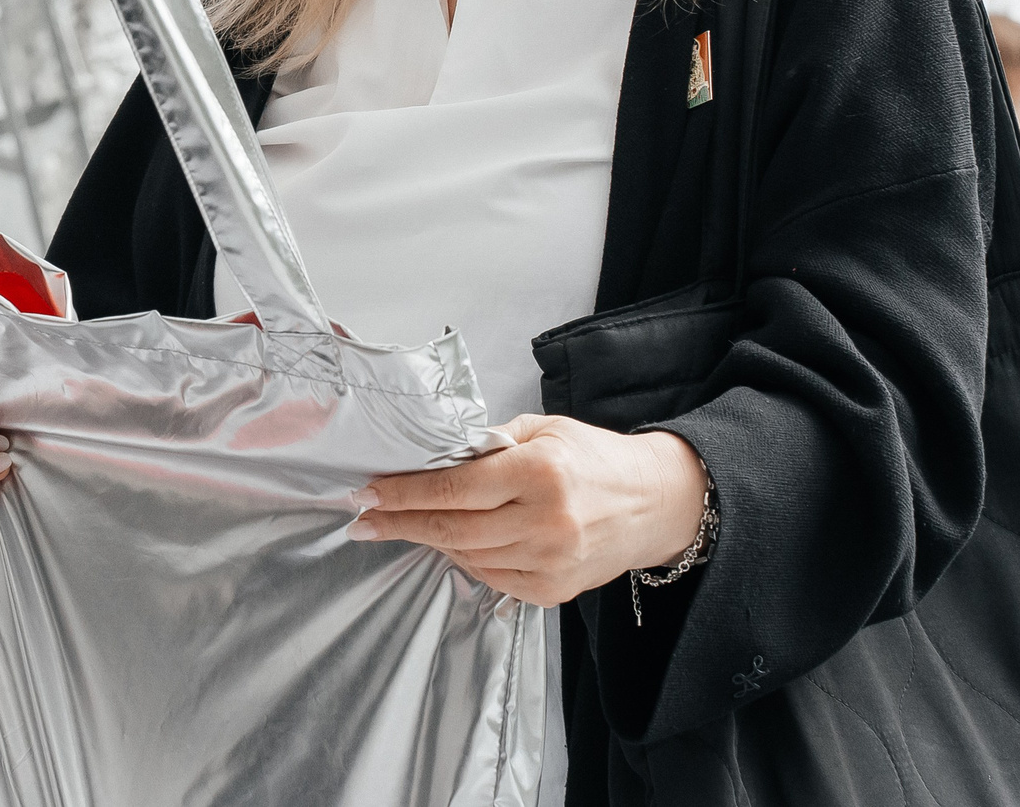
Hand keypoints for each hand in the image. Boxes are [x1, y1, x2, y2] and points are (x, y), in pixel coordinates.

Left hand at [348, 417, 707, 607]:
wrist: (654, 503)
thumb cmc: (594, 458)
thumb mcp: (543, 430)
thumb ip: (488, 442)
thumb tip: (433, 455)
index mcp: (540, 472)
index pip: (454, 488)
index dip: (403, 493)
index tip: (368, 492)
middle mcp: (546, 521)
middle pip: (452, 528)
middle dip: (400, 523)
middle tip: (364, 520)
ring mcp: (551, 560)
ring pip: (467, 556)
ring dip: (428, 541)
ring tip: (400, 526)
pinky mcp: (555, 589)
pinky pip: (492, 577)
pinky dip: (464, 560)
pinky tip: (447, 544)